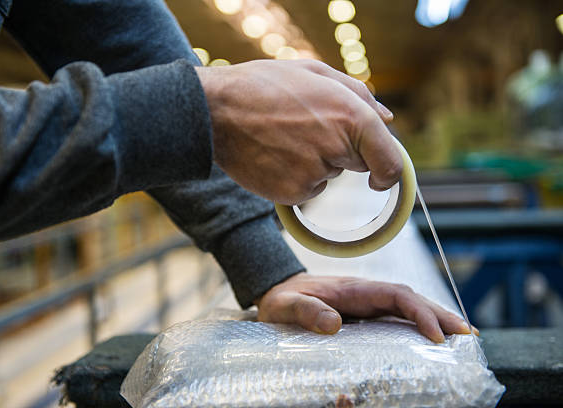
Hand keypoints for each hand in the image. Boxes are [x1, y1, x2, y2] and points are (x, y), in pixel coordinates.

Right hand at [195, 59, 400, 204]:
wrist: (215, 111)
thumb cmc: (264, 86)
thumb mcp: (314, 72)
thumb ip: (358, 93)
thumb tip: (386, 118)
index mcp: (351, 115)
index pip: (390, 161)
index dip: (389, 172)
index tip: (380, 177)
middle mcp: (337, 148)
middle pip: (357, 165)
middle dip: (342, 151)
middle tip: (307, 128)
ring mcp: (314, 174)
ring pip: (328, 176)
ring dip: (315, 162)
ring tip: (283, 137)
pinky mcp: (292, 193)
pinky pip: (306, 190)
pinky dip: (295, 178)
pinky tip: (274, 155)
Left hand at [255, 273, 477, 342]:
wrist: (276, 291)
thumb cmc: (280, 300)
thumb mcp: (285, 306)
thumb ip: (306, 311)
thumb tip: (335, 324)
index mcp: (352, 289)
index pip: (394, 295)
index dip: (419, 311)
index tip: (437, 334)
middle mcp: (366, 293)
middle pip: (410, 298)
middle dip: (440, 314)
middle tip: (468, 335)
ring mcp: (368, 303)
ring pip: (409, 307)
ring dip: (436, 319)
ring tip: (463, 338)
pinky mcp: (366, 313)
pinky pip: (398, 317)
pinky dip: (419, 325)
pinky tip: (434, 339)